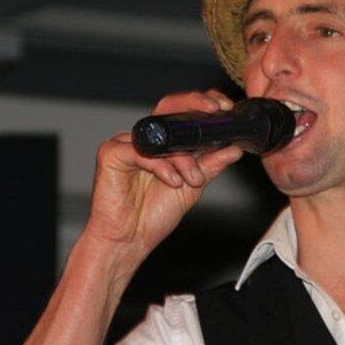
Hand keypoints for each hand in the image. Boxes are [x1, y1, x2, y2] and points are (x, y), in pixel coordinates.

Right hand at [81, 90, 243, 270]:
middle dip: (194, 107)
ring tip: (192, 179)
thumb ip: (211, 165)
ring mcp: (125, 143)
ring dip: (183, 156)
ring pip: (160, 135)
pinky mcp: (110, 154)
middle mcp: (144, 138)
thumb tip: (234, 148)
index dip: (202, 103)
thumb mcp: (192, 186)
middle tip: (215, 112)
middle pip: (168, 108)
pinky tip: (172, 181)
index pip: (181, 111)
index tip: (225, 107)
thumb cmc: (153, 215)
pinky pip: (141, 151)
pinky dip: (161, 166)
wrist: (129, 241)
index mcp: (162, 142)